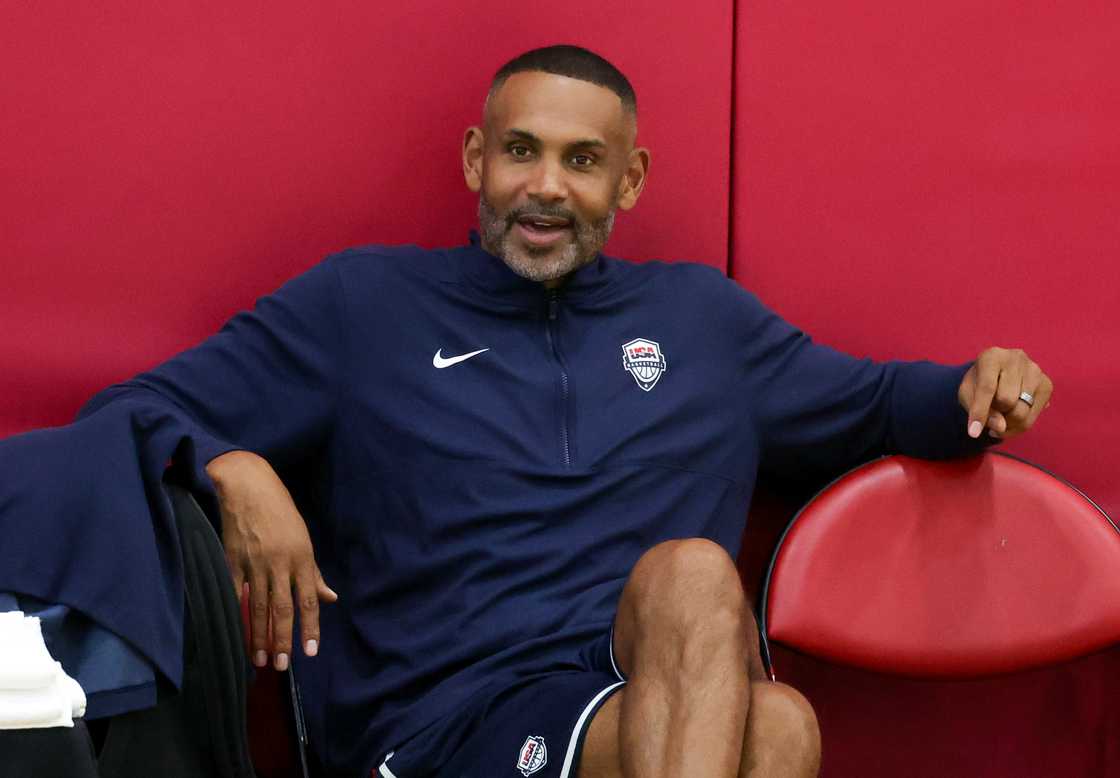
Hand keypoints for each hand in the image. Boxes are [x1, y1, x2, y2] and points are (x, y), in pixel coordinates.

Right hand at [206, 450, 337, 670]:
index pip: (308, 600)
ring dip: (259, 635)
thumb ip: (314, 574)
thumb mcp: (303, 540)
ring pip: (257, 606)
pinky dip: (236, 614)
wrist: (248, 487)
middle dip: (282, 639)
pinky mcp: (232, 560)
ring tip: (260, 659)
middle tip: (282, 665)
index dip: (309, 627)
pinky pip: (235, 593)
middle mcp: (280, 563)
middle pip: (282, 608)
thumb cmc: (280, 514)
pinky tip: (237, 633)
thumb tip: (330, 598)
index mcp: (302, 558)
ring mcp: (254, 562)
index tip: (310, 652)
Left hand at [958, 347, 1052, 440]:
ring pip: (1022, 412)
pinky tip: (1011, 416)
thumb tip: (1001, 427)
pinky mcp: (1046, 384)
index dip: (979, 412)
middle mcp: (1017, 358)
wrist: (996, 373)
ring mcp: (1035, 370)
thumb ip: (977, 408)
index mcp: (992, 356)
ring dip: (1006, 421)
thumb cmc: (977, 383)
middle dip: (995, 413)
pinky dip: (1018, 425)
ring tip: (1000, 413)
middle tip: (989, 411)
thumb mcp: (967, 394)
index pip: (987, 388)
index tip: (972, 433)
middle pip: (1007, 401)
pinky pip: (1033, 417)